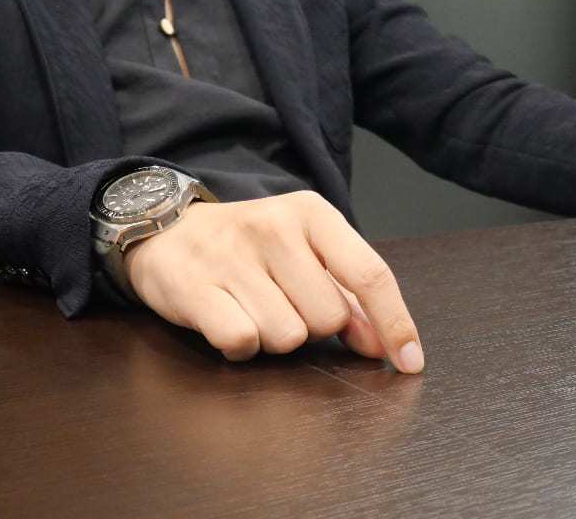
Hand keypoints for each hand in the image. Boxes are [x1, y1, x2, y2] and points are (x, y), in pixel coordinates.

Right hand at [121, 190, 424, 372]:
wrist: (165, 228)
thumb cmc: (248, 247)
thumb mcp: (304, 251)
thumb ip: (346, 295)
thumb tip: (382, 344)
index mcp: (312, 214)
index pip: (369, 273)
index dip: (395, 323)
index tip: (410, 361)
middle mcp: (274, 227)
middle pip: (328, 318)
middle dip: (312, 327)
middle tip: (283, 305)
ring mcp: (232, 255)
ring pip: (287, 336)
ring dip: (273, 338)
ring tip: (251, 309)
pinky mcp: (194, 285)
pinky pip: (242, 342)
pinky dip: (239, 346)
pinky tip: (227, 321)